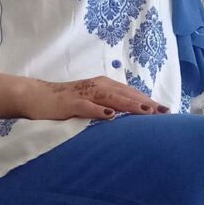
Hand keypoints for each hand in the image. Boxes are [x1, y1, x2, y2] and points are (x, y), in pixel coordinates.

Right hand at [22, 76, 169, 121]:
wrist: (35, 95)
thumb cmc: (66, 101)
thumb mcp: (91, 102)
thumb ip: (109, 106)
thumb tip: (130, 118)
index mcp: (104, 86)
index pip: (131, 94)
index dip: (149, 101)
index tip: (167, 111)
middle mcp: (97, 86)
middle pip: (126, 94)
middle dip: (146, 103)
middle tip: (165, 113)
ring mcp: (84, 93)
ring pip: (111, 97)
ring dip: (129, 105)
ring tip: (146, 113)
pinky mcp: (70, 102)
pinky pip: (86, 106)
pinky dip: (98, 110)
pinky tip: (110, 115)